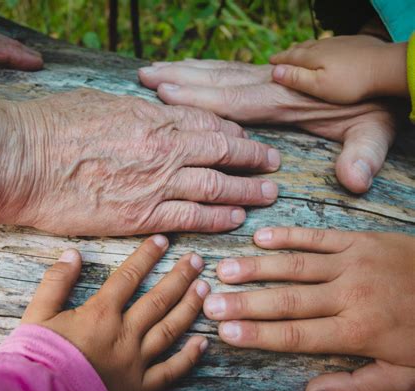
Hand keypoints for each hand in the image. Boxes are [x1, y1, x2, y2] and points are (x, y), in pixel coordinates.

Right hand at [3, 88, 278, 234]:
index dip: (232, 133)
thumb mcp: (99, 103)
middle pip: (222, 154)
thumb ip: (134, 112)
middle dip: (253, 159)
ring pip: (216, 187)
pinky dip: (217, 218)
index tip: (246, 140)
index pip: (207, 124)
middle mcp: (164, 149)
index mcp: (152, 117)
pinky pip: (191, 217)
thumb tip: (152, 114)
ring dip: (247, 191)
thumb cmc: (53, 126)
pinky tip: (236, 219)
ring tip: (269, 193)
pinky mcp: (142, 216)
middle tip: (274, 164)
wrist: (23, 161)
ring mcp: (156, 184)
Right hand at [22, 235, 209, 390]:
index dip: (147, 256)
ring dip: (189, 307)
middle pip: (159, 299)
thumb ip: (56, 282)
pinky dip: (189, 357)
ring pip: (170, 329)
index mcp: (101, 314)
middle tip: (197, 261)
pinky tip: (204, 342)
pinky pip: (170, 371)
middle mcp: (125, 334)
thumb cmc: (36, 360)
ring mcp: (136, 362)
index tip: (164, 240)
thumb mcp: (37, 315)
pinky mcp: (140, 389)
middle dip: (180, 277)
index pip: (129, 277)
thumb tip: (73, 254)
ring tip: (205, 289)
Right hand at [139, 59, 398, 192]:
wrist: (383, 72)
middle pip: (217, 79)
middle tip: (145, 77)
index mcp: (286, 98)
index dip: (200, 97)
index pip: (236, 98)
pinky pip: (228, 72)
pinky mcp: (268, 75)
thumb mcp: (375, 131)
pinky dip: (202, 72)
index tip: (166, 93)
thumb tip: (355, 180)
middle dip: (180, 78)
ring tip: (153, 71)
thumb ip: (364, 154)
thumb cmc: (375, 105)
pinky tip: (186, 76)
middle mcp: (269, 83)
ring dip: (184, 71)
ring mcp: (267, 76)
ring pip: (218, 71)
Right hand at [203, 227, 414, 390]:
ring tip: (225, 270)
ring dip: (256, 268)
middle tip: (210, 303)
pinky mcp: (359, 239)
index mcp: (357, 331)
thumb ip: (360, 387)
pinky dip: (287, 235)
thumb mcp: (407, 375)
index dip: (257, 335)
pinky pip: (316, 236)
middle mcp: (348, 295)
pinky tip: (260, 238)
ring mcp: (352, 263)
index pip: (295, 335)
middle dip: (244, 303)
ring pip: (295, 265)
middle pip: (286, 300)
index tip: (226, 334)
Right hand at [270, 35, 408, 102]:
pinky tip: (324, 50)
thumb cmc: (350, 83)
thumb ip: (296, 78)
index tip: (270, 63)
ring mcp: (339, 43)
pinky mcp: (352, 43)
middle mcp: (323, 46)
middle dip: (289, 53)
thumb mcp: (318, 86)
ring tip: (298, 51)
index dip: (279, 61)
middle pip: (301, 48)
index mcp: (312, 58)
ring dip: (304, 48)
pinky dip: (321, 47)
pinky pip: (330, 43)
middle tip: (280, 57)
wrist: (384, 68)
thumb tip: (274, 71)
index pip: (290, 57)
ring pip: (316, 44)